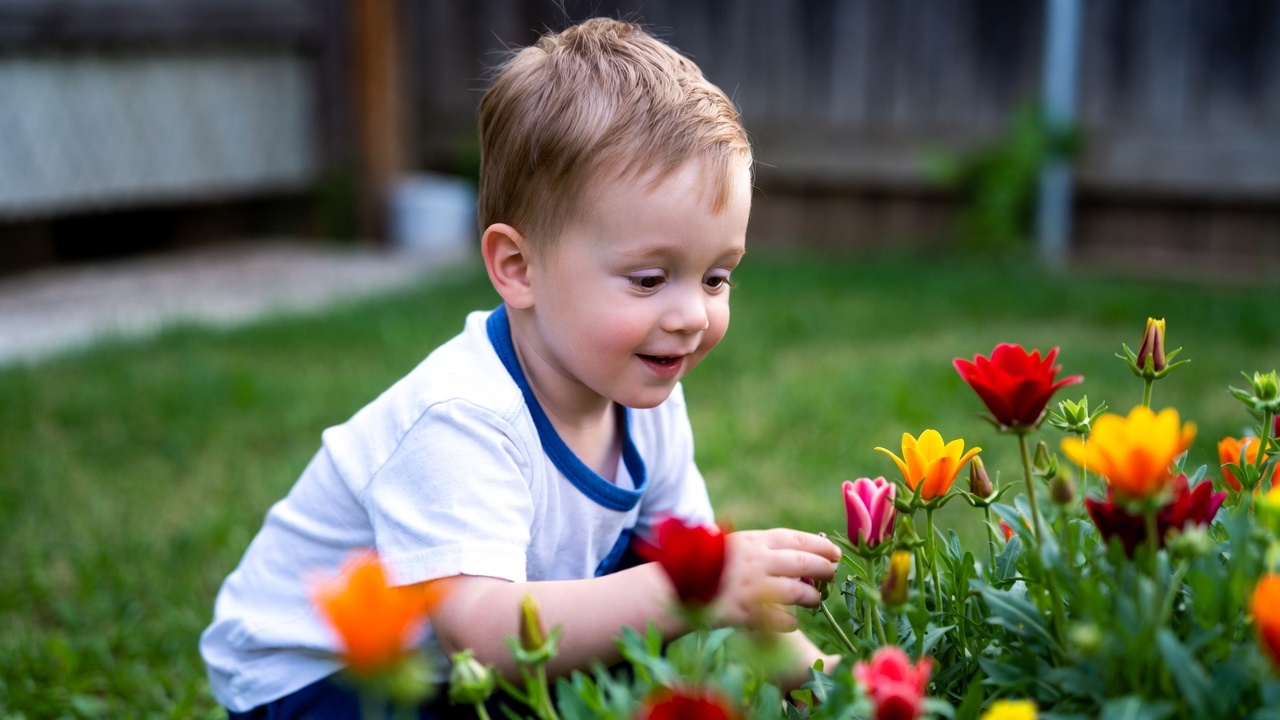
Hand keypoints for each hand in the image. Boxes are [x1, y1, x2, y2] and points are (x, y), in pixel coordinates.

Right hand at [710, 528, 839, 630]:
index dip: (821, 546)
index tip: (836, 553)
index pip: (797, 539)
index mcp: (754, 541)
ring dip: (812, 597)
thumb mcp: (737, 546)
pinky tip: (791, 621)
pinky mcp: (746, 614)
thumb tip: (807, 555)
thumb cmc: (711, 567)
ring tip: (814, 599)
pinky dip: (790, 621)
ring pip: (797, 591)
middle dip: (824, 569)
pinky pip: (782, 620)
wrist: (676, 591)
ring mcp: (751, 587)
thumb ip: (765, 548)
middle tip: (832, 575)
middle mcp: (756, 561)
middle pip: (803, 563)